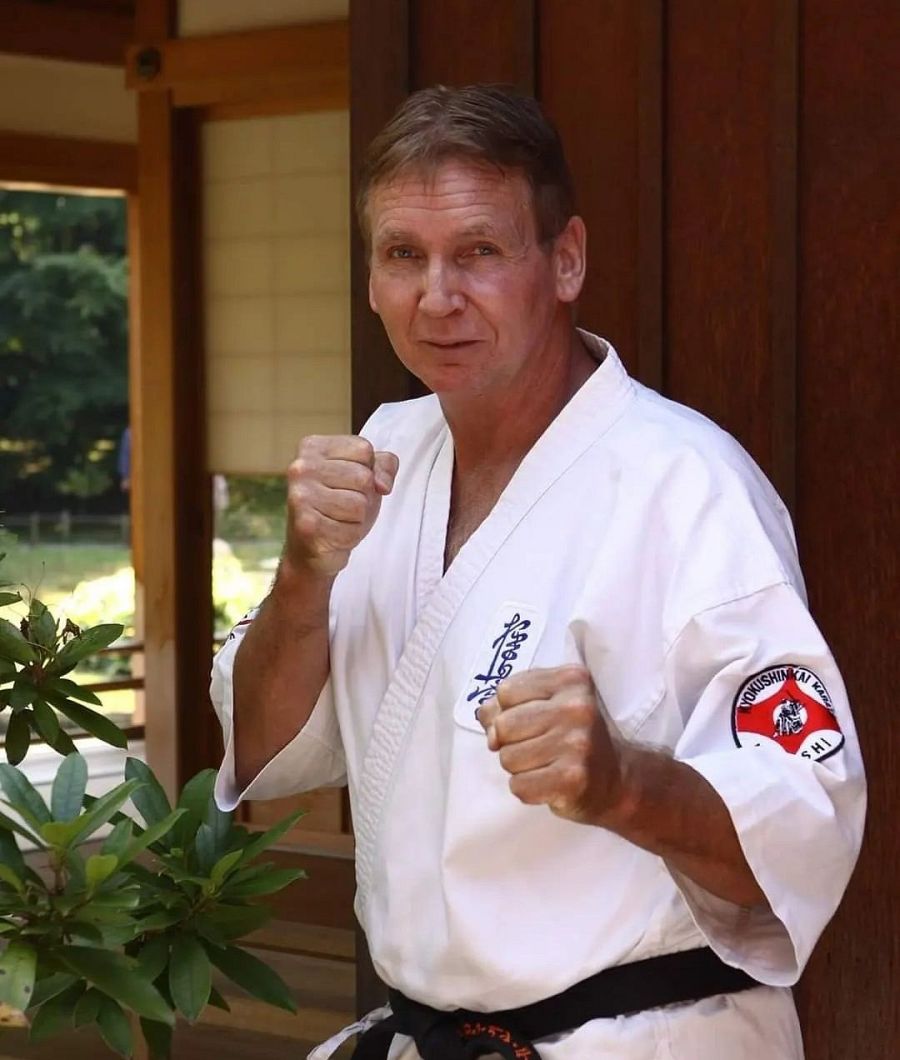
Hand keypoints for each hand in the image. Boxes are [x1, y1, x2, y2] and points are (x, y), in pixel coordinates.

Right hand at [283, 435, 398, 575]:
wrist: (312, 549)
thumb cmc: (339, 505)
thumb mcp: (365, 476)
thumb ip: (383, 465)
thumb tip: (382, 485)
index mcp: (312, 447)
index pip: (363, 449)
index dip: (368, 471)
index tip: (348, 483)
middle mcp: (301, 468)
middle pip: (363, 477)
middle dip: (364, 497)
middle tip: (343, 506)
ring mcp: (301, 496)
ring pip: (360, 504)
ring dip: (357, 519)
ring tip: (338, 520)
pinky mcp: (306, 525)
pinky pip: (351, 529)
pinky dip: (350, 536)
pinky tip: (333, 535)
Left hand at [478, 665, 627, 826]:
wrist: (616, 780)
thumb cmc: (573, 737)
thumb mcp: (548, 705)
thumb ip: (510, 703)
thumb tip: (484, 715)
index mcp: (571, 680)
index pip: (505, 692)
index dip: (506, 711)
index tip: (529, 722)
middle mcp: (576, 708)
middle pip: (502, 726)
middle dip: (509, 742)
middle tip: (538, 748)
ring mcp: (576, 743)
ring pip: (507, 758)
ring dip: (518, 768)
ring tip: (545, 765)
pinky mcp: (572, 778)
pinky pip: (519, 786)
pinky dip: (526, 789)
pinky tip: (548, 783)